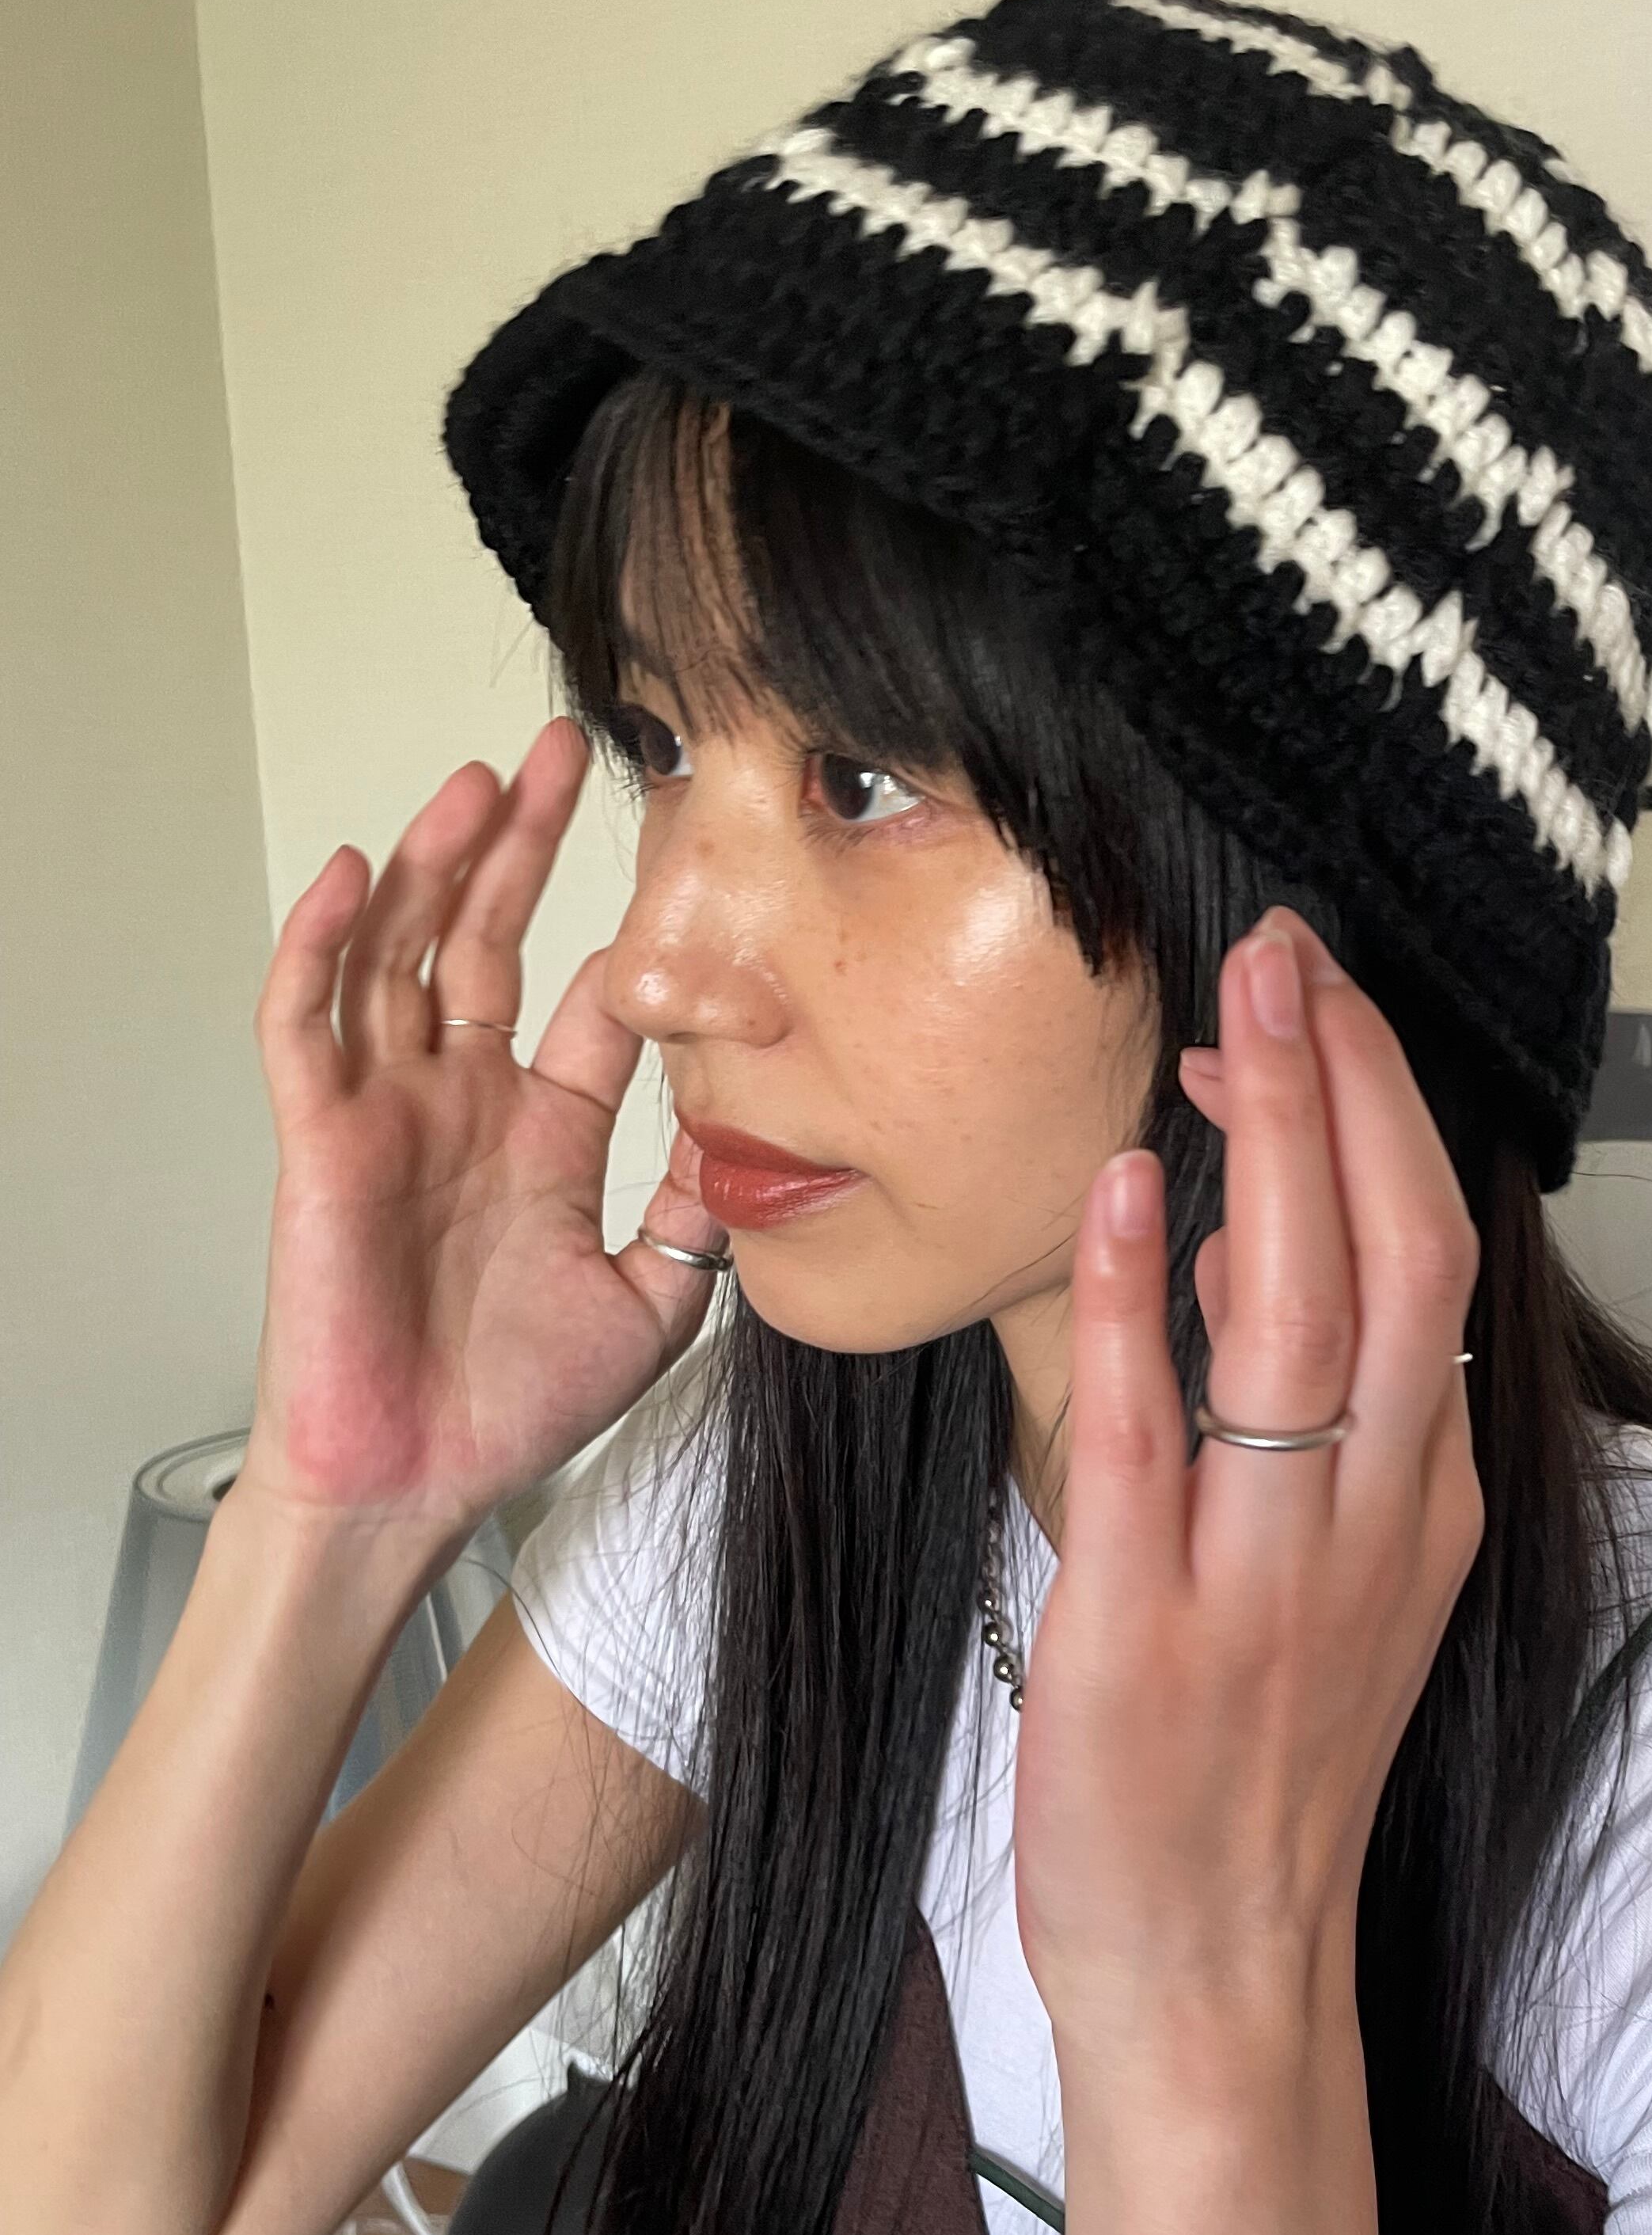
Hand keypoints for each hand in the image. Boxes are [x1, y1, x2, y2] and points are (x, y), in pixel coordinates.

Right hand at [243, 717, 720, 1545]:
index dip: (629, 941)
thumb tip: (759, 1140)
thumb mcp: (653, 1304)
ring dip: (436, 863)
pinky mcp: (322, 1139)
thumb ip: (701, 1220)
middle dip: (524, 845)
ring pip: (404, 954)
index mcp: (542, 1135)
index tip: (687, 864)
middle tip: (565, 752)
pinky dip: (325, 946)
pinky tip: (363, 876)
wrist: (418, 1482)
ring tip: (477, 780)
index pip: (584, 1005)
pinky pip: (309, 1024)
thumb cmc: (510, 1408)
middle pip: (490, 940)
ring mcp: (391, 1113)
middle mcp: (464, 1105)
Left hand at [1012, 910, 1483, 2073]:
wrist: (1219, 1976)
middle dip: (1349, 1088)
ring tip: (1231, 1012)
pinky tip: (1135, 1189)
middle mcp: (1373, 1523)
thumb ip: (1309, 1417)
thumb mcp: (1330, 1581)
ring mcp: (1270, 1575)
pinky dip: (1144, 1305)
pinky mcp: (1148, 1628)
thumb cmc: (1257, 1769)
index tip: (1317, 1007)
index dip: (1383, 1118)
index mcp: (1424, 1503)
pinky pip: (1155, 1438)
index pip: (1434, 1262)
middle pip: (1398, 1258)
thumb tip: (1257, 1235)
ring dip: (1274, 1151)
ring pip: (1306, 1325)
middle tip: (1287, 949)